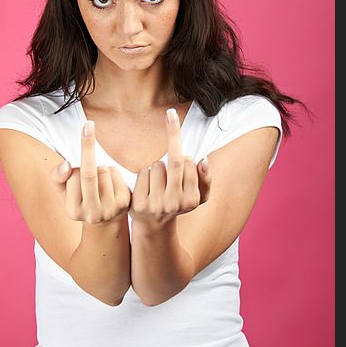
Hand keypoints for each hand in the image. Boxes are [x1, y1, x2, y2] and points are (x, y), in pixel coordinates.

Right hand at [50, 121, 130, 224]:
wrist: (105, 221)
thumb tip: (66, 165)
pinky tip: (109, 183)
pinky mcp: (124, 203)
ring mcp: (110, 209)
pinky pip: (115, 174)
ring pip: (104, 171)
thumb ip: (56, 177)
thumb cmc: (81, 200)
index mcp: (73, 211)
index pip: (72, 179)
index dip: (73, 166)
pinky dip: (111, 172)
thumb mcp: (63, 191)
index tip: (79, 134)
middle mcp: (92, 213)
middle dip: (87, 147)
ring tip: (98, 180)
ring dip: (100, 167)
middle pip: (89, 174)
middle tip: (88, 125)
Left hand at [129, 107, 211, 227]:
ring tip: (159, 179)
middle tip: (171, 121)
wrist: (153, 225)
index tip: (181, 140)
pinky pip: (143, 173)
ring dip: (158, 165)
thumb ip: (206, 179)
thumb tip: (204, 161)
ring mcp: (156, 204)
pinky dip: (145, 174)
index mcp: (191, 200)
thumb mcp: (198, 196)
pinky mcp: (139, 204)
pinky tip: (148, 186)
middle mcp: (174, 203)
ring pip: (157, 166)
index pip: (189, 164)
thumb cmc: (178, 203)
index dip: (186, 156)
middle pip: (175, 162)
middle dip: (173, 138)